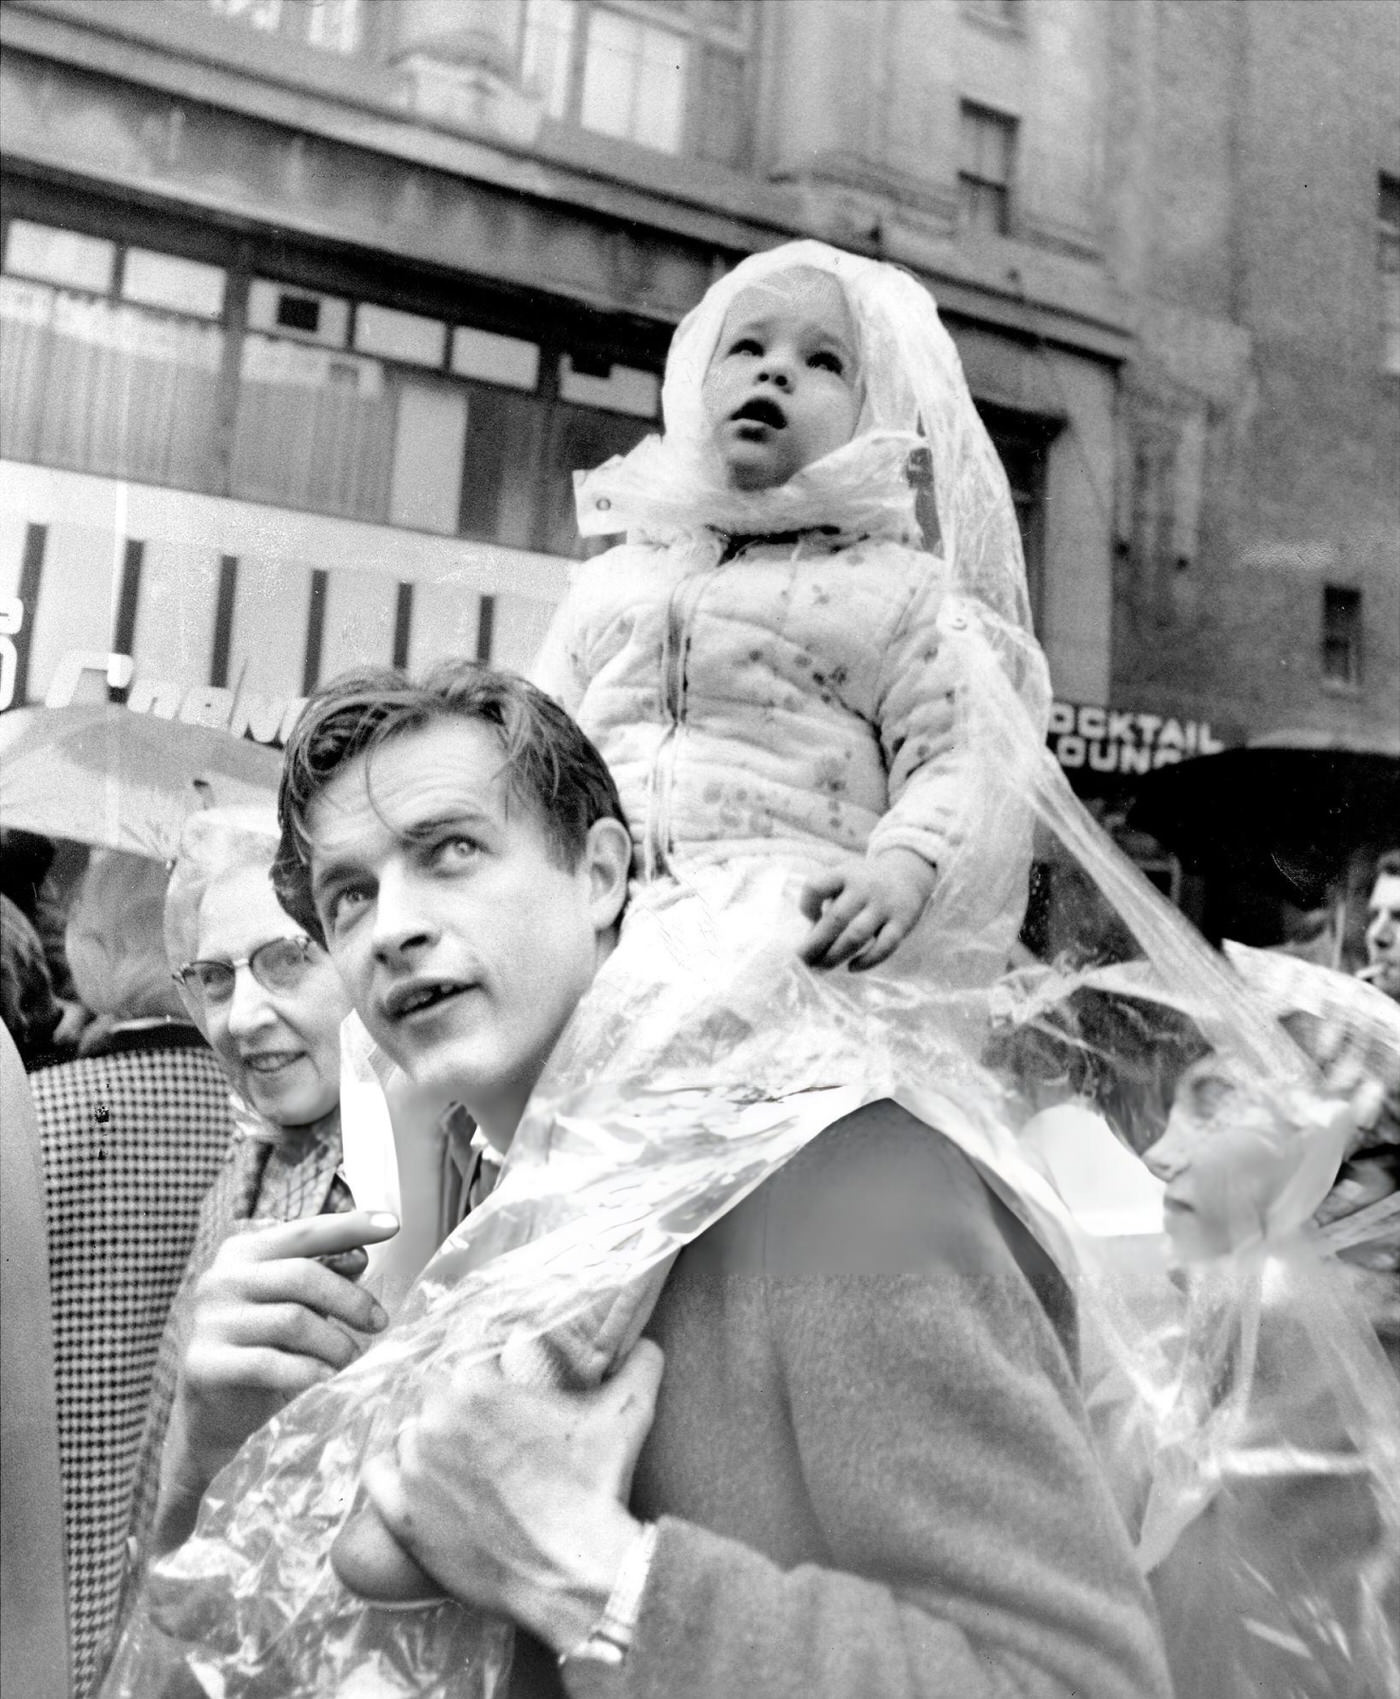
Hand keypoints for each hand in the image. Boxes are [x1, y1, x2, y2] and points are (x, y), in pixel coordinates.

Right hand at [168, 1211, 397, 1498]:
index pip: (304, 1231)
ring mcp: (208, 1321)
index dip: (350, 1226)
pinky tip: (326, 1379)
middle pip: (302, 1275)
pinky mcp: (203, 1364)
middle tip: (379, 1322)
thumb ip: (322, 1275)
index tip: (393, 1224)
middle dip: (351, 1300)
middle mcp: (221, 1278)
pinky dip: (307, 1372)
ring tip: (351, 1357)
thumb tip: (359, 1256)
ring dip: (334, 1342)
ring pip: (292, 1321)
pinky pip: (268, 1363)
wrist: (212, 1410)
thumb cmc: (263, 1344)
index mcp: (243, 1252)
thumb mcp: (295, 1302)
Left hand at [361, 1339, 663, 1653]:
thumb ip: (640, 1365)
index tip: (498, 1387)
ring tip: (458, 1457)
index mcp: (476, 1385)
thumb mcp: (626, 1414)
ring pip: (406, 1431)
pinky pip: (376, 1476)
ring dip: (426, 1437)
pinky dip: (391, 1473)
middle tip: (484, 1426)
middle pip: (431, 1392)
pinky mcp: (401, 1516)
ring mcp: (413, 1469)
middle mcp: (434, 1419)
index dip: (482, 1371)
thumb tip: (649, 1343)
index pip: (463, 1354)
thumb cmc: (595, 1489)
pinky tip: (415, 1476)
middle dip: (456, 1403)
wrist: (575, 1571)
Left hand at [799, 849, 935, 970]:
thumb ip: (827, 903)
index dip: (806, 905)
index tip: (809, 918)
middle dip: (814, 944)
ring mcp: (884, 906)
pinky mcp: (902, 923)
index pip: (816, 887)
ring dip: (835, 955)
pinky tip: (852, 968)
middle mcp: (864, 888)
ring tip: (821, 967)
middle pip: (835, 919)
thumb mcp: (844, 880)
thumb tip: (810, 939)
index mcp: (845, 874)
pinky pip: (884, 946)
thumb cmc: (865, 883)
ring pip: (856, 936)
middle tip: (802, 961)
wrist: (908, 874)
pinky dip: (867, 961)